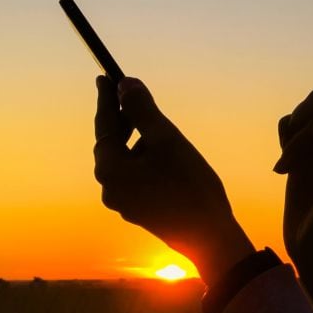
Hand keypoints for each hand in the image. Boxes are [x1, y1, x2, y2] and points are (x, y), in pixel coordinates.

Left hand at [93, 75, 254, 284]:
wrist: (208, 236)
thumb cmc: (189, 185)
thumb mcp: (166, 139)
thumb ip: (143, 110)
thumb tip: (124, 84)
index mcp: (110, 169)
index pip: (104, 125)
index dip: (105, 99)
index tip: (105, 76)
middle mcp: (110, 188)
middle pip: (111, 144)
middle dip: (121, 119)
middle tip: (129, 95)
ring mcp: (124, 202)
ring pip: (124, 161)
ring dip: (135, 140)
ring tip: (153, 125)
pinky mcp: (139, 211)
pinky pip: (135, 176)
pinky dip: (143, 158)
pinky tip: (162, 155)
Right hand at [274, 88, 312, 272]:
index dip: (305, 138)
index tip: (295, 169)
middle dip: (298, 124)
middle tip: (289, 159)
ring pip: (302, 115)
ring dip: (289, 137)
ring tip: (287, 168)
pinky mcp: (304, 157)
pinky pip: (290, 129)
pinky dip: (284, 139)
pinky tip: (284, 169)